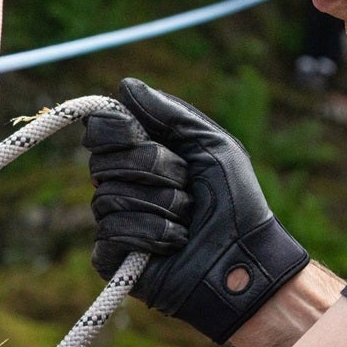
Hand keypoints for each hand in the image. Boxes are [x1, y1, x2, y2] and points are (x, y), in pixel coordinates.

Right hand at [83, 78, 308, 342]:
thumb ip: (171, 113)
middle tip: (186, 183)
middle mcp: (123, 185)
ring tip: (188, 220)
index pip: (100, 129)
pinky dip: (152, 233)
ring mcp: (116, 221)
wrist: (246, 260)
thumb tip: (124, 86)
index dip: (114, 128)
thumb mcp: (212, 145)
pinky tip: (175, 243)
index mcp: (142, 154)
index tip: (141, 133)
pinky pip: (112, 231)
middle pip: (102, 161)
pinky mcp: (113, 257)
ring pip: (109, 196)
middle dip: (153, 168)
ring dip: (162, 204)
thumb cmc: (236, 203)